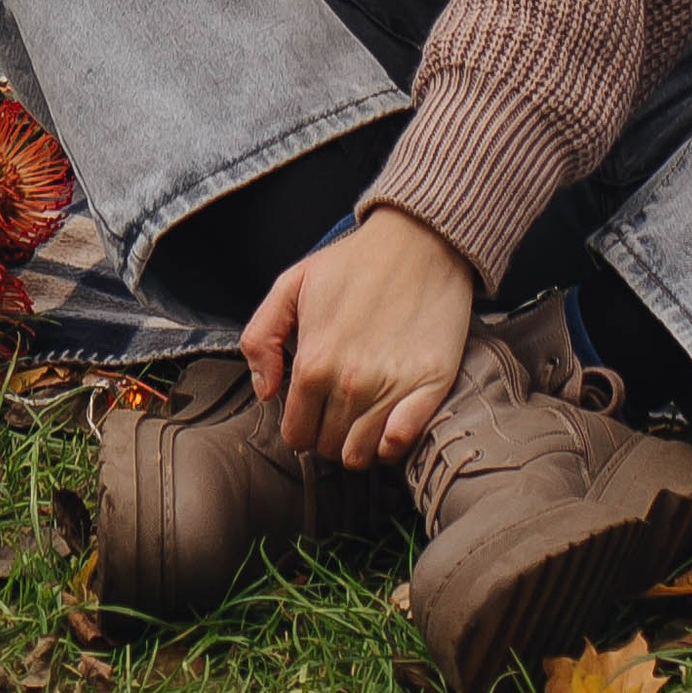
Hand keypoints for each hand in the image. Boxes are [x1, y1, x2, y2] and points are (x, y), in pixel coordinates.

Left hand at [242, 204, 476, 468]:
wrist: (421, 239)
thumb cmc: (355, 261)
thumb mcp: (292, 283)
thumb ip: (261, 337)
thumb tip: (266, 391)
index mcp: (314, 362)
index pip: (296, 434)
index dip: (301, 426)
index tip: (313, 410)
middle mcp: (350, 383)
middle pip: (328, 448)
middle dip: (328, 434)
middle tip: (339, 407)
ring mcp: (391, 387)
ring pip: (361, 454)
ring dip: (358, 443)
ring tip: (363, 415)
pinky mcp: (430, 385)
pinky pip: (400, 444)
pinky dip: (391, 443)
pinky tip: (391, 421)